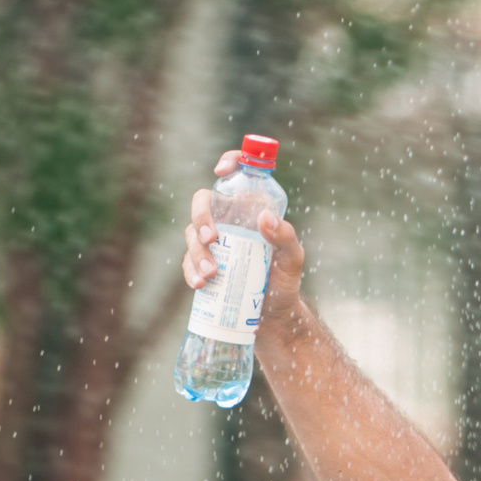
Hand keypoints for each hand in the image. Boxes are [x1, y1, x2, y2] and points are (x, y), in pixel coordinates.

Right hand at [182, 150, 306, 323]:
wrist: (274, 318)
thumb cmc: (285, 282)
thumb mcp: (293, 259)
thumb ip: (286, 237)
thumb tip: (264, 217)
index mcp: (249, 211)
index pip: (237, 176)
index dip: (229, 162)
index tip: (223, 172)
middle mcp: (227, 222)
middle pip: (202, 203)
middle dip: (201, 217)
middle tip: (211, 238)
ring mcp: (212, 244)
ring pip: (191, 235)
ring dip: (196, 252)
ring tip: (212, 274)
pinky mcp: (201, 267)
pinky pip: (187, 263)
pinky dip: (191, 272)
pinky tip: (201, 284)